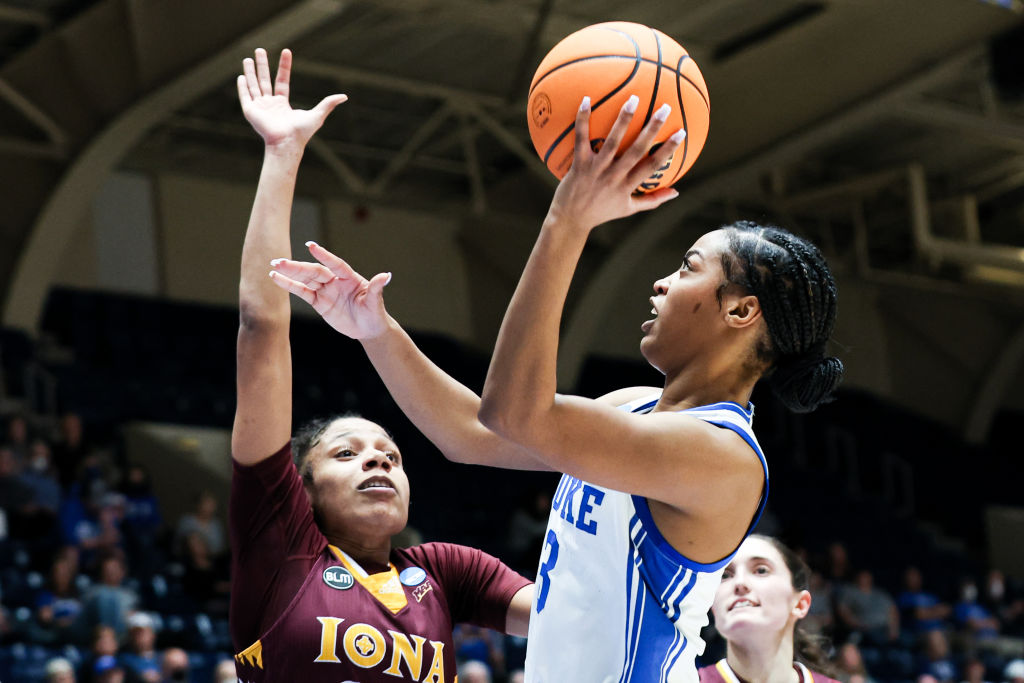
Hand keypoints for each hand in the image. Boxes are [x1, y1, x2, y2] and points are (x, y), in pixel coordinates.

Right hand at [237, 48, 346, 149]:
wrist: (287, 143)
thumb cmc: (302, 133)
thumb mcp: (318, 115)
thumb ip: (328, 104)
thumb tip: (345, 96)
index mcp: (283, 104)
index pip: (282, 80)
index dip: (284, 66)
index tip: (286, 51)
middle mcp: (270, 104)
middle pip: (265, 80)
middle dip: (262, 65)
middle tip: (259, 50)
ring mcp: (260, 107)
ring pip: (253, 85)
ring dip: (250, 72)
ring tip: (247, 58)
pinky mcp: (251, 112)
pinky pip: (245, 96)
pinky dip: (243, 86)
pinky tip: (241, 76)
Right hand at [268, 242, 391, 339]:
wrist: (368, 329)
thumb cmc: (374, 313)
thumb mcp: (376, 302)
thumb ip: (377, 288)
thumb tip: (386, 275)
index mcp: (350, 278)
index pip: (335, 264)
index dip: (324, 256)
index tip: (311, 246)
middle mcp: (336, 281)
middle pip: (315, 271)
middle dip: (297, 267)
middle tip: (280, 261)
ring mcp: (326, 290)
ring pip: (306, 280)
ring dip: (290, 273)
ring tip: (274, 266)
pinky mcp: (318, 302)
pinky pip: (303, 293)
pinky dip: (290, 286)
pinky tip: (277, 279)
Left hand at [546, 95, 684, 232]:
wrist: (570, 220)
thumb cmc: (601, 212)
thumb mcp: (628, 209)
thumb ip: (652, 200)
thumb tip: (676, 192)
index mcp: (628, 186)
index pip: (653, 166)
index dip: (668, 149)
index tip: (682, 132)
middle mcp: (614, 176)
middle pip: (636, 150)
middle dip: (652, 129)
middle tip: (665, 108)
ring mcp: (596, 170)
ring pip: (612, 142)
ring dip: (623, 120)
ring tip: (634, 99)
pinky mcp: (579, 164)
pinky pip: (581, 139)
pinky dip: (582, 120)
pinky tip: (587, 99)